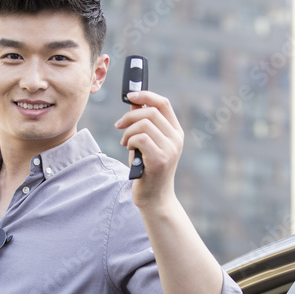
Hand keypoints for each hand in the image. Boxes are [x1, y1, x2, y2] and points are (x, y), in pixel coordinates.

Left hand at [114, 90, 183, 207]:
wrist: (155, 198)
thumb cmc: (148, 170)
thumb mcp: (147, 144)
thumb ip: (143, 124)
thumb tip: (134, 103)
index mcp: (176, 132)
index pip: (163, 104)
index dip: (146, 95)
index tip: (130, 96)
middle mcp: (176, 139)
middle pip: (150, 111)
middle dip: (130, 116)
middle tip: (119, 126)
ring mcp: (170, 149)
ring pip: (143, 124)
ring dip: (127, 132)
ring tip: (125, 143)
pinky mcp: (160, 159)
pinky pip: (140, 138)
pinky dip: (129, 141)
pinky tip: (128, 150)